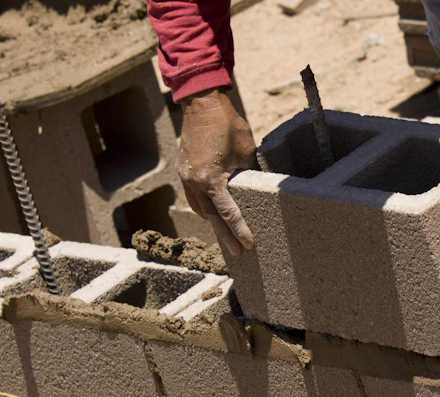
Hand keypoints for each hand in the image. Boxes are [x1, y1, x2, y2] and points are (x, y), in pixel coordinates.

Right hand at [177, 89, 256, 255]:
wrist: (201, 101)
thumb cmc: (227, 123)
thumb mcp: (246, 151)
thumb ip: (249, 175)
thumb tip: (257, 191)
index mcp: (211, 179)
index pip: (229, 213)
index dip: (240, 231)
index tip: (248, 245)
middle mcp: (195, 182)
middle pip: (212, 219)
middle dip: (226, 237)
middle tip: (237, 253)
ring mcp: (186, 177)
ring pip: (200, 209)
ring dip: (213, 223)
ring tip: (226, 235)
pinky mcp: (183, 171)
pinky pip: (193, 197)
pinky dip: (203, 207)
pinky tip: (212, 212)